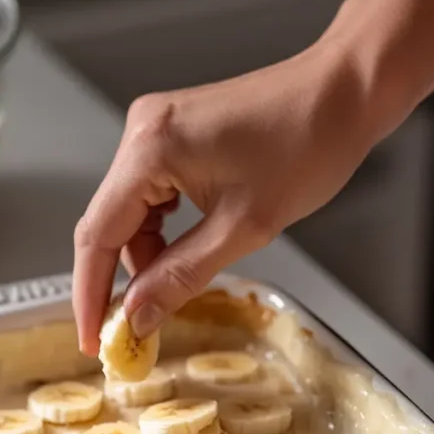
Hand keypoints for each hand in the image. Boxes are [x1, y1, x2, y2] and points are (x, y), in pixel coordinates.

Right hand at [72, 34, 377, 354]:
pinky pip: (151, 195)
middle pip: (109, 225)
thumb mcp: (243, 229)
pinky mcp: (173, 134)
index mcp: (151, 149)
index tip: (93, 340)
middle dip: (123, 281)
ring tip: (180, 288)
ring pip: (131, 214)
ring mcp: (155, 129)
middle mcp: (142, 132)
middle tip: (136, 330)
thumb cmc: (308, 145)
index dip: (90, 295)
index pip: (97, 235)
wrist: (344, 94)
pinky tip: (189, 251)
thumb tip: (138, 317)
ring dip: (150, 257)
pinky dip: (164, 232)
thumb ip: (181, 276)